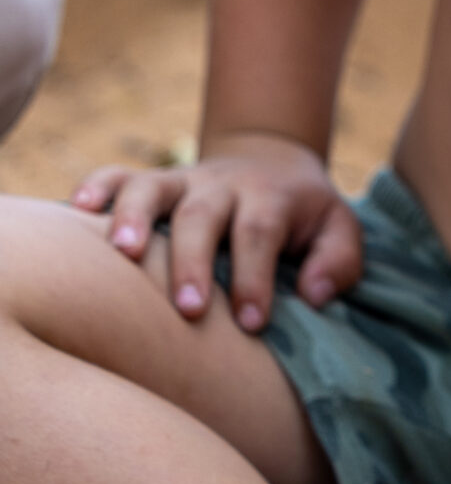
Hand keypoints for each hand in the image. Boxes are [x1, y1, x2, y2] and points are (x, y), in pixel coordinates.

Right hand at [71, 131, 362, 330]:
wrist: (271, 160)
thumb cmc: (303, 217)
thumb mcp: (339, 229)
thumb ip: (338, 261)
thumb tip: (313, 295)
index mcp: (271, 199)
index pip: (261, 234)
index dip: (255, 277)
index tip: (251, 323)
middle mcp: (222, 187)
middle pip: (203, 215)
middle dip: (193, 261)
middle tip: (190, 310)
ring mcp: (183, 181)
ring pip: (153, 187)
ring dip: (135, 217)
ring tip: (122, 254)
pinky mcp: (154, 182)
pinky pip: (119, 175)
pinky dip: (97, 186)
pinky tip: (78, 211)